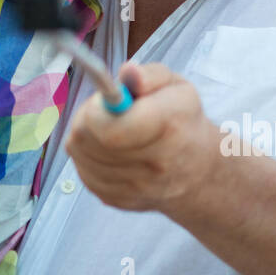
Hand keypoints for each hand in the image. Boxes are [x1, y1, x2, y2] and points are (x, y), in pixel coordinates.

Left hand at [65, 62, 221, 216]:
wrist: (196, 174)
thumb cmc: (182, 121)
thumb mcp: (176, 87)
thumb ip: (150, 75)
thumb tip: (128, 73)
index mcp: (170, 128)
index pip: (111, 129)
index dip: (97, 109)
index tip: (104, 98)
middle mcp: (153, 165)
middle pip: (88, 138)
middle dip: (88, 117)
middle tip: (105, 110)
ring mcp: (133, 188)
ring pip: (80, 153)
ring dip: (86, 135)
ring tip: (108, 128)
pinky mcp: (114, 200)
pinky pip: (82, 171)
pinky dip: (87, 156)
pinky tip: (107, 149)